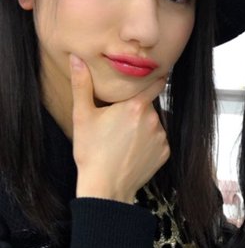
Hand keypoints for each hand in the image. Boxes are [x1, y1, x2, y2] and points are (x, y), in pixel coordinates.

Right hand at [70, 55, 169, 202]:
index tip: (152, 75)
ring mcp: (161, 137)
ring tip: (123, 139)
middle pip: (148, 105)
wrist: (105, 187)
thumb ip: (82, 85)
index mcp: (135, 106)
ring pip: (154, 123)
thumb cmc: (92, 152)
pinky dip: (148, 143)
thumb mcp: (83, 116)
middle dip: (137, 109)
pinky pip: (158, 141)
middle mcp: (153, 120)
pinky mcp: (165, 153)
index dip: (151, 79)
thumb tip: (77, 59)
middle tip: (118, 121)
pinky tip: (132, 151)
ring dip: (143, 126)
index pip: (153, 83)